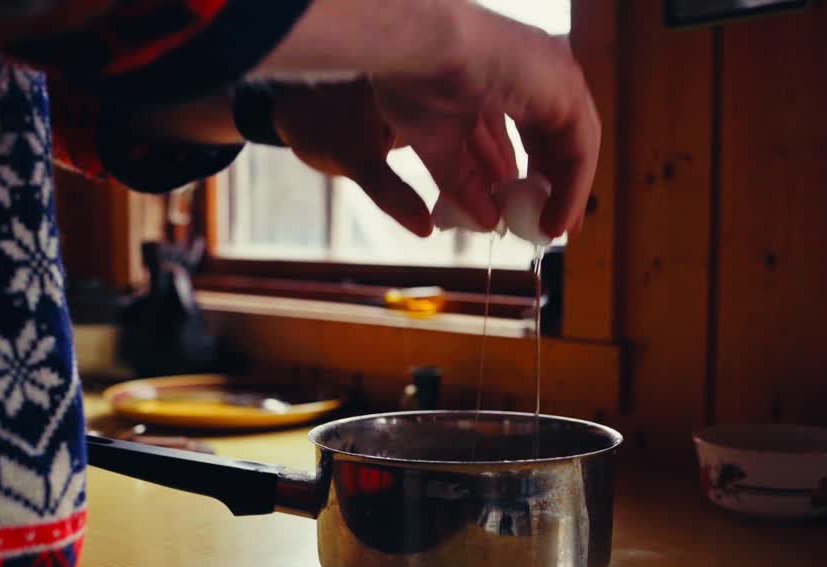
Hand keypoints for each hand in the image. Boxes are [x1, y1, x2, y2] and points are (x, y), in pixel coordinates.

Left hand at [272, 79, 515, 237]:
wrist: (294, 106)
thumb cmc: (317, 126)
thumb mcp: (353, 159)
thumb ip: (390, 194)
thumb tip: (424, 227)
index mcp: (428, 80)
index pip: (493, 115)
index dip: (513, 159)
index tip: (521, 197)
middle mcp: (443, 80)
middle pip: (501, 124)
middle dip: (516, 168)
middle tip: (531, 207)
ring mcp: (442, 93)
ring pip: (488, 132)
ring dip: (500, 170)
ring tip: (514, 206)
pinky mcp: (434, 107)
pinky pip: (469, 135)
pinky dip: (481, 162)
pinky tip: (492, 191)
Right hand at [371, 5, 599, 237]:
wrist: (414, 47)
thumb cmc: (410, 80)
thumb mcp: (437, 143)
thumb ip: (462, 181)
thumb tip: (485, 222)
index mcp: (504, 73)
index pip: (525, 131)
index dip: (521, 174)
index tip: (514, 210)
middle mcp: (535, 70)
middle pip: (552, 138)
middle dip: (550, 185)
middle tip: (545, 224)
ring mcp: (553, 75)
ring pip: (572, 144)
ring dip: (565, 192)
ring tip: (554, 230)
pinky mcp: (565, 88)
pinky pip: (580, 149)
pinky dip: (571, 188)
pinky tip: (556, 218)